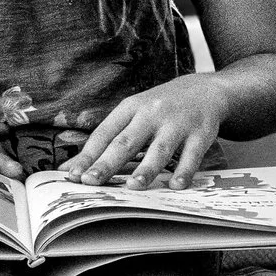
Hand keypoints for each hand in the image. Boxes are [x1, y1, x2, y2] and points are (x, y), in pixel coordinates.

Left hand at [55, 75, 229, 187]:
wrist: (205, 89)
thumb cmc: (161, 108)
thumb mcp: (133, 114)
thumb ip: (107, 140)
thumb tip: (71, 169)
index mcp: (130, 108)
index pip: (104, 133)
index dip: (88, 155)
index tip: (73, 175)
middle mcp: (152, 113)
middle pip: (127, 141)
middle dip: (108, 162)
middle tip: (92, 181)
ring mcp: (177, 123)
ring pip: (159, 149)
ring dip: (147, 168)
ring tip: (133, 186)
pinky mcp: (201, 133)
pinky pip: (192, 155)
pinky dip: (185, 170)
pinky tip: (176, 185)